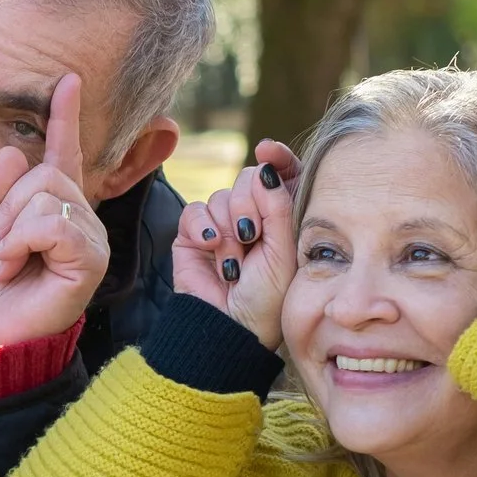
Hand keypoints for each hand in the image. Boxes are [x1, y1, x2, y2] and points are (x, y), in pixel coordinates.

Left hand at [0, 74, 108, 346]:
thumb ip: (0, 193)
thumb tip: (11, 150)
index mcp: (57, 207)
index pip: (64, 154)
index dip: (65, 117)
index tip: (67, 81)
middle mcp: (81, 217)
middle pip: (44, 173)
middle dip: (7, 206)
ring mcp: (91, 236)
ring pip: (46, 195)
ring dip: (10, 228)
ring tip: (6, 260)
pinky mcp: (91, 257)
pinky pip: (52, 222)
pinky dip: (21, 241)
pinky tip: (14, 265)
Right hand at [174, 138, 300, 349]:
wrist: (229, 326)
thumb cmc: (266, 297)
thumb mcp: (283, 250)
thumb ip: (278, 205)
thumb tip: (266, 166)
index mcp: (282, 219)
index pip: (281, 175)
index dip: (276, 159)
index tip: (268, 150)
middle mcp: (252, 218)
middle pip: (247, 179)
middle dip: (249, 205)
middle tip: (251, 236)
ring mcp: (222, 225)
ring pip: (221, 196)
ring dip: (228, 229)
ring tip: (233, 262)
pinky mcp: (193, 235)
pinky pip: (195, 210)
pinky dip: (203, 228)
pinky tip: (212, 249)